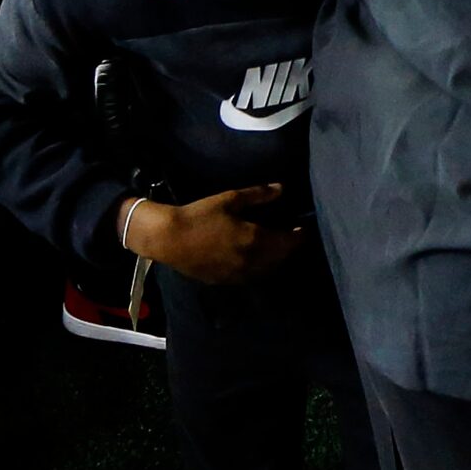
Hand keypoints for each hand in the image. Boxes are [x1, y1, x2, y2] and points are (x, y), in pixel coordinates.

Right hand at [129, 185, 307, 283]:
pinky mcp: (223, 280)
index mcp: (255, 240)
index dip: (298, 236)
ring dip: (275, 260)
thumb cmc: (200, 215)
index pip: (288, 242)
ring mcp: (236, 274)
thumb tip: (282, 188)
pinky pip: (249, 277)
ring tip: (276, 247)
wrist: (167, 238)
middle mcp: (250, 261)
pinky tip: (254, 259)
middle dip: (288, 248)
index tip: (302, 228)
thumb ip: (259, 194)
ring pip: (266, 270)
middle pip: (280, 258)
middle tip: (291, 236)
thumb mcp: (231, 199)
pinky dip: (258, 268)